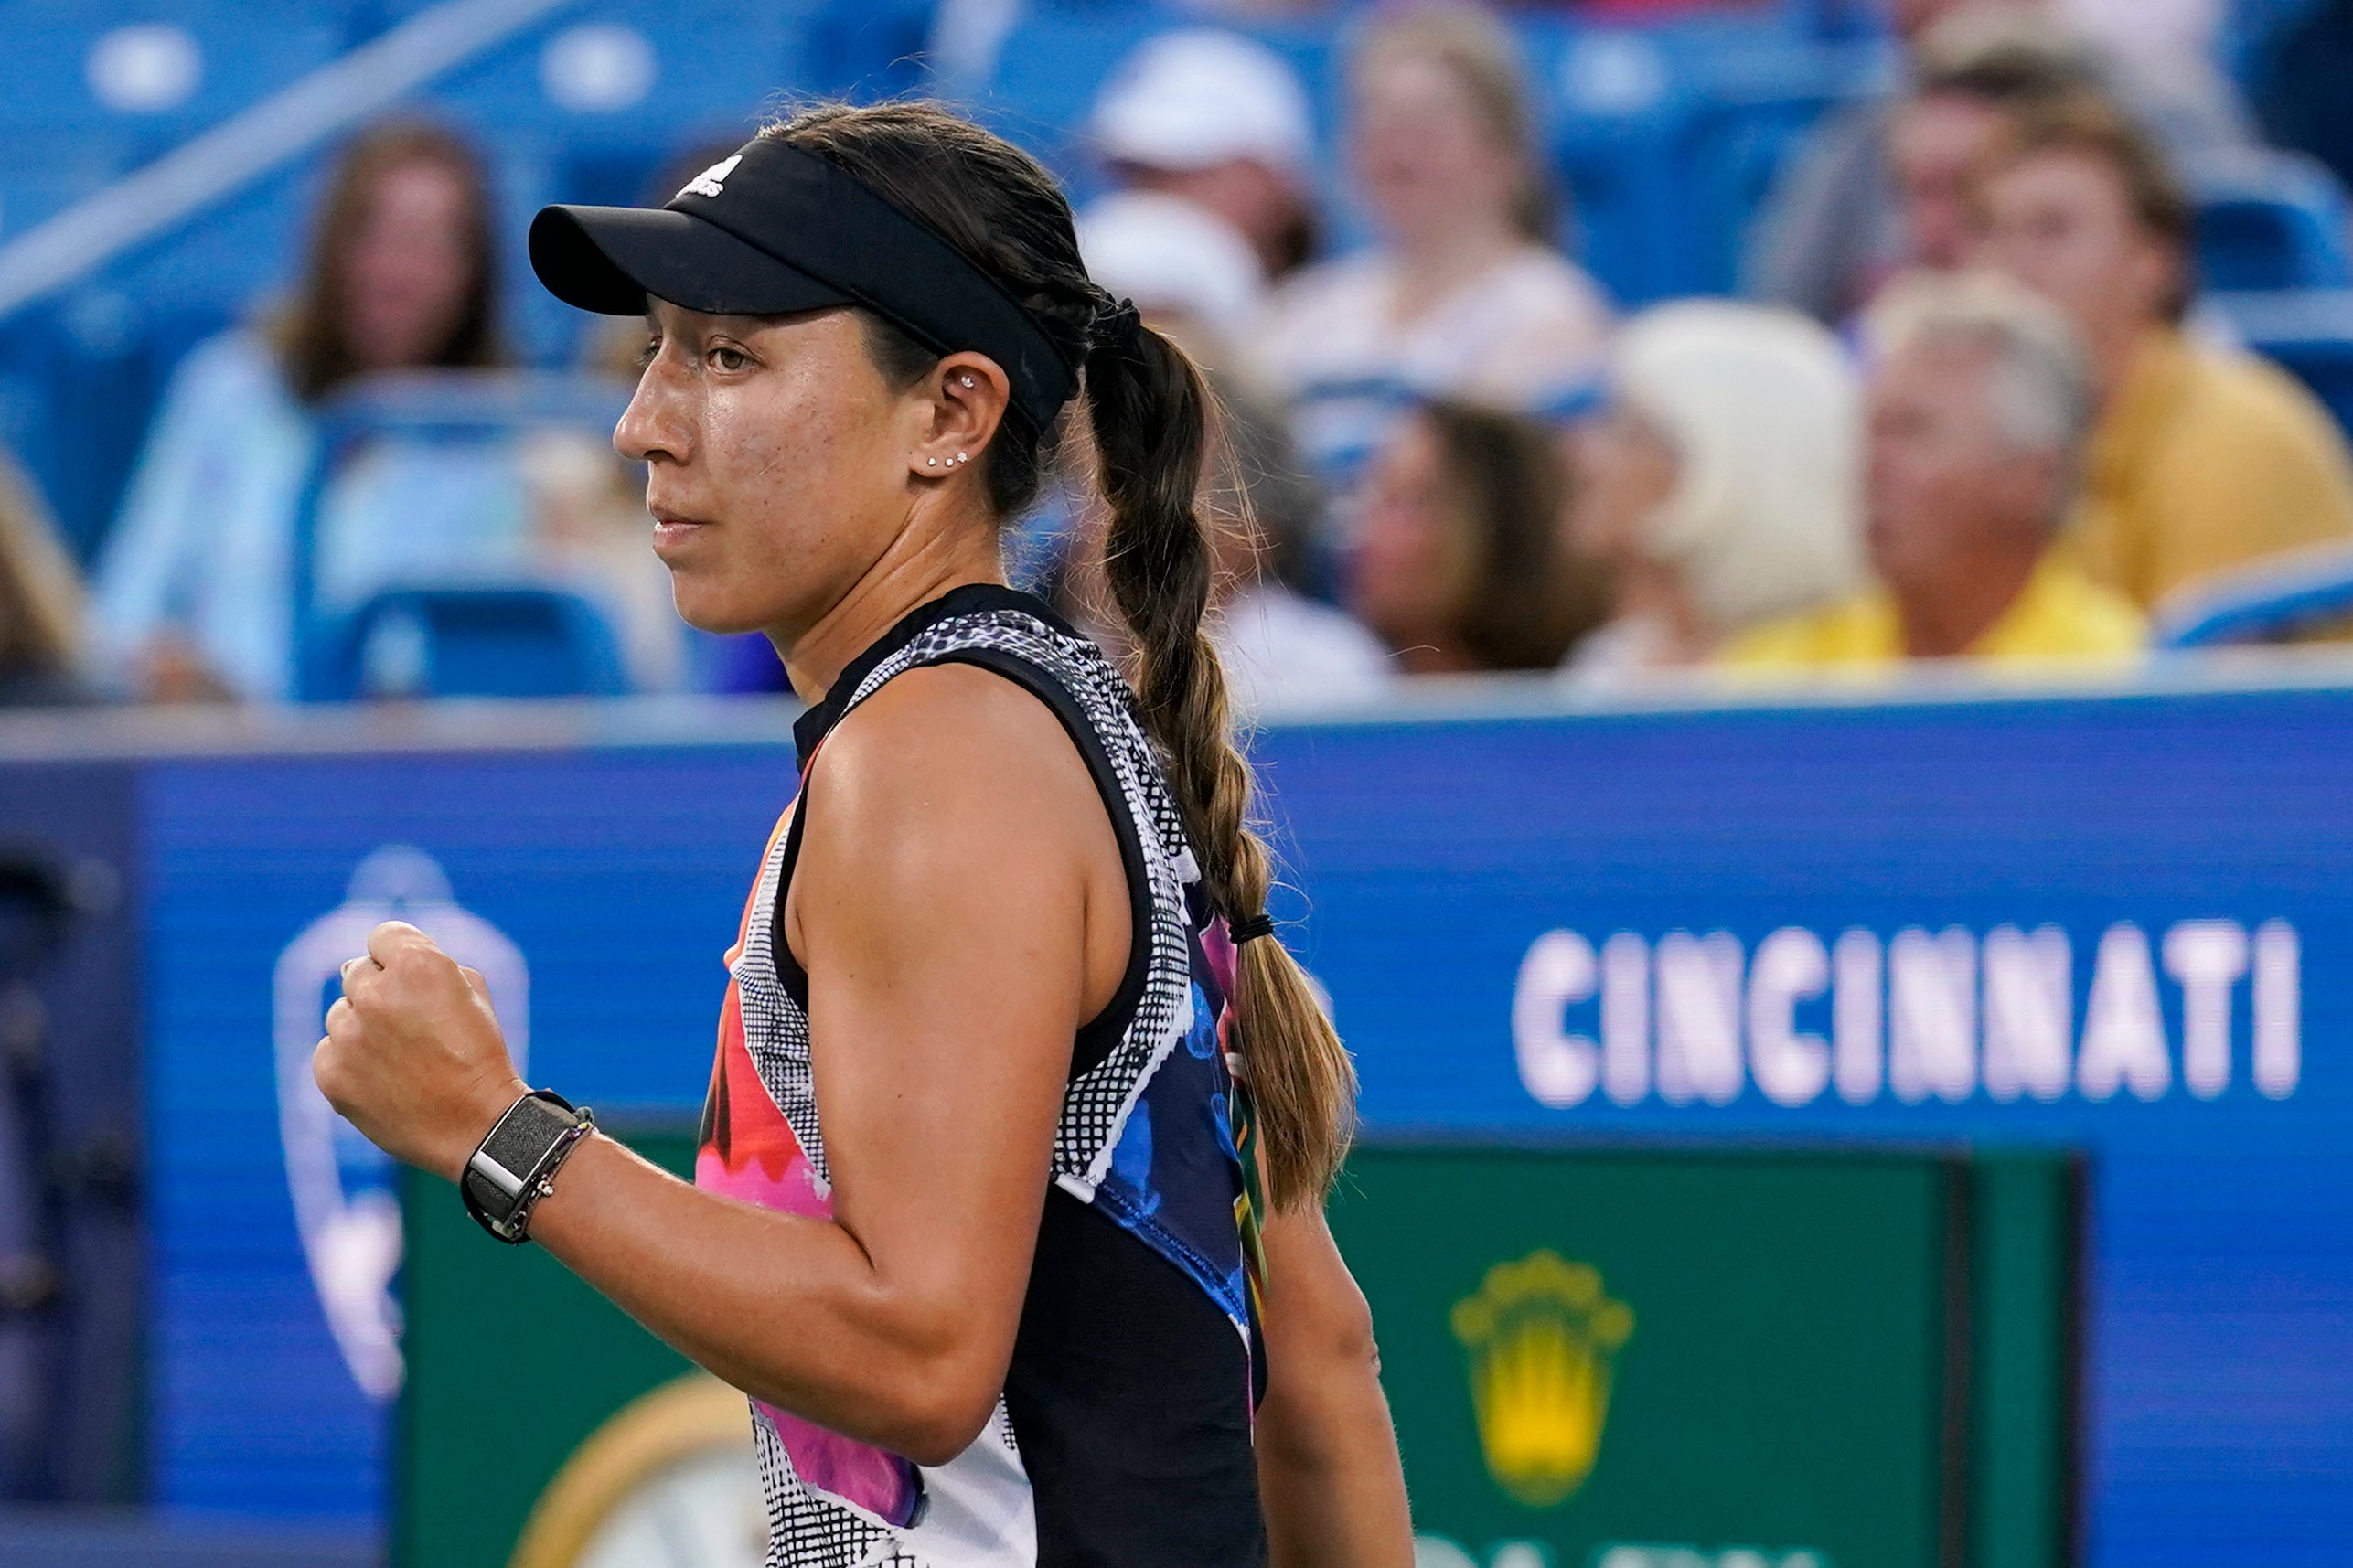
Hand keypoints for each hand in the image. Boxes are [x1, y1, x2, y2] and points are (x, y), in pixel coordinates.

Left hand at [314, 921, 528, 1182]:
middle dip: (380, 989)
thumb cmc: (480, 1055)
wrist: (477, 1126)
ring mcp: (348, 1035)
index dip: (400, 955)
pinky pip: (329, 1050)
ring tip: (402, 1057)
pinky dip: (351, 1061)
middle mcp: (376, 994)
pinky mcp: (330, 1072)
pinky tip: (385, 1079)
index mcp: (419, 966)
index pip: (384, 936)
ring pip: (341, 1013)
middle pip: (356, 971)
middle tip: (410, 1023)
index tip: (412, 977)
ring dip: (364, 1026)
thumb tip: (380, 962)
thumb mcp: (472, 992)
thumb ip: (427, 964)